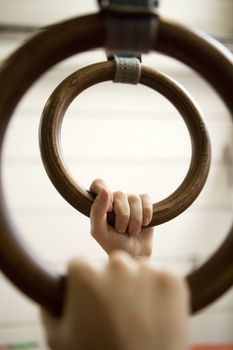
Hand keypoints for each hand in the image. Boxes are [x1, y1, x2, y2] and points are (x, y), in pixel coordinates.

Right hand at [41, 252, 189, 349]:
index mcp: (84, 273)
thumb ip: (49, 313)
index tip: (92, 303)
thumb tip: (49, 297)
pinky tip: (157, 315)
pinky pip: (162, 277)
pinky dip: (160, 291)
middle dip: (113, 283)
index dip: (84, 286)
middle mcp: (116, 264)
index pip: (80, 265)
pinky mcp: (172, 279)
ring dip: (138, 285)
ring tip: (140, 317)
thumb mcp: (59, 341)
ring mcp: (146, 270)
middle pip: (112, 265)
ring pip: (139, 270)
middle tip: (119, 314)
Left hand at [89, 178, 153, 256]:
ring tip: (133, 231)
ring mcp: (130, 202)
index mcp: (100, 204)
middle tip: (121, 230)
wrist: (134, 255)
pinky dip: (146, 213)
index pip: (98, 184)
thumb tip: (106, 191)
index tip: (109, 208)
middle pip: (119, 194)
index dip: (103, 190)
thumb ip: (97, 211)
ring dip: (135, 219)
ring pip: (134, 198)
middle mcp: (114, 200)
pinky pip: (146, 198)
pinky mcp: (144, 204)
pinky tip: (145, 223)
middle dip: (123, 216)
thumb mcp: (99, 231)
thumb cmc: (113, 243)